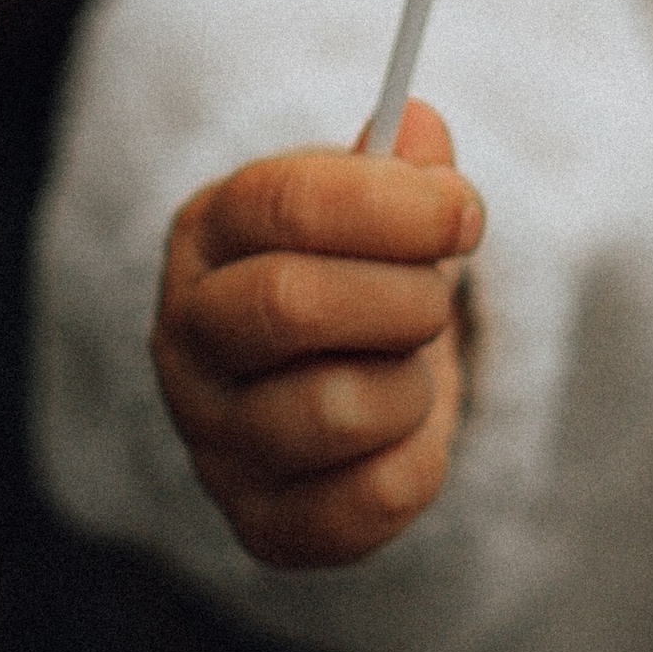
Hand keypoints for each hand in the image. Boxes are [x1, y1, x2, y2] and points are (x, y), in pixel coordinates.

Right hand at [151, 100, 484, 568]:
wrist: (335, 381)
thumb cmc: (355, 271)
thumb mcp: (374, 204)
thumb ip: (402, 165)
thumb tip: (419, 127)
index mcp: (208, 235)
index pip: (283, 203)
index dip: (390, 204)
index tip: (464, 212)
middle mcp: (188, 338)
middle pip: (290, 302)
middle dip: (402, 295)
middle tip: (438, 295)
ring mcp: (213, 440)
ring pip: (335, 408)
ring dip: (409, 380)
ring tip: (406, 367)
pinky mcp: (261, 524)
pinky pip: (367, 500)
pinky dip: (418, 459)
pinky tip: (404, 431)